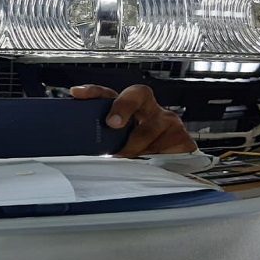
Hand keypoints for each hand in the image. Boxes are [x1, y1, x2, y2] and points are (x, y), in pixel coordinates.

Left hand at [70, 84, 196, 156]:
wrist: (176, 168)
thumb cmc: (143, 153)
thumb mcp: (120, 144)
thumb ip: (105, 139)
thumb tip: (79, 145)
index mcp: (129, 109)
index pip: (110, 93)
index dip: (94, 91)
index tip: (77, 93)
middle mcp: (149, 109)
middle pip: (137, 93)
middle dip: (122, 106)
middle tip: (112, 124)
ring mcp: (167, 121)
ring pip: (148, 128)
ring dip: (134, 145)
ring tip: (127, 156)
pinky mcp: (182, 136)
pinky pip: (165, 144)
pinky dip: (154, 154)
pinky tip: (151, 159)